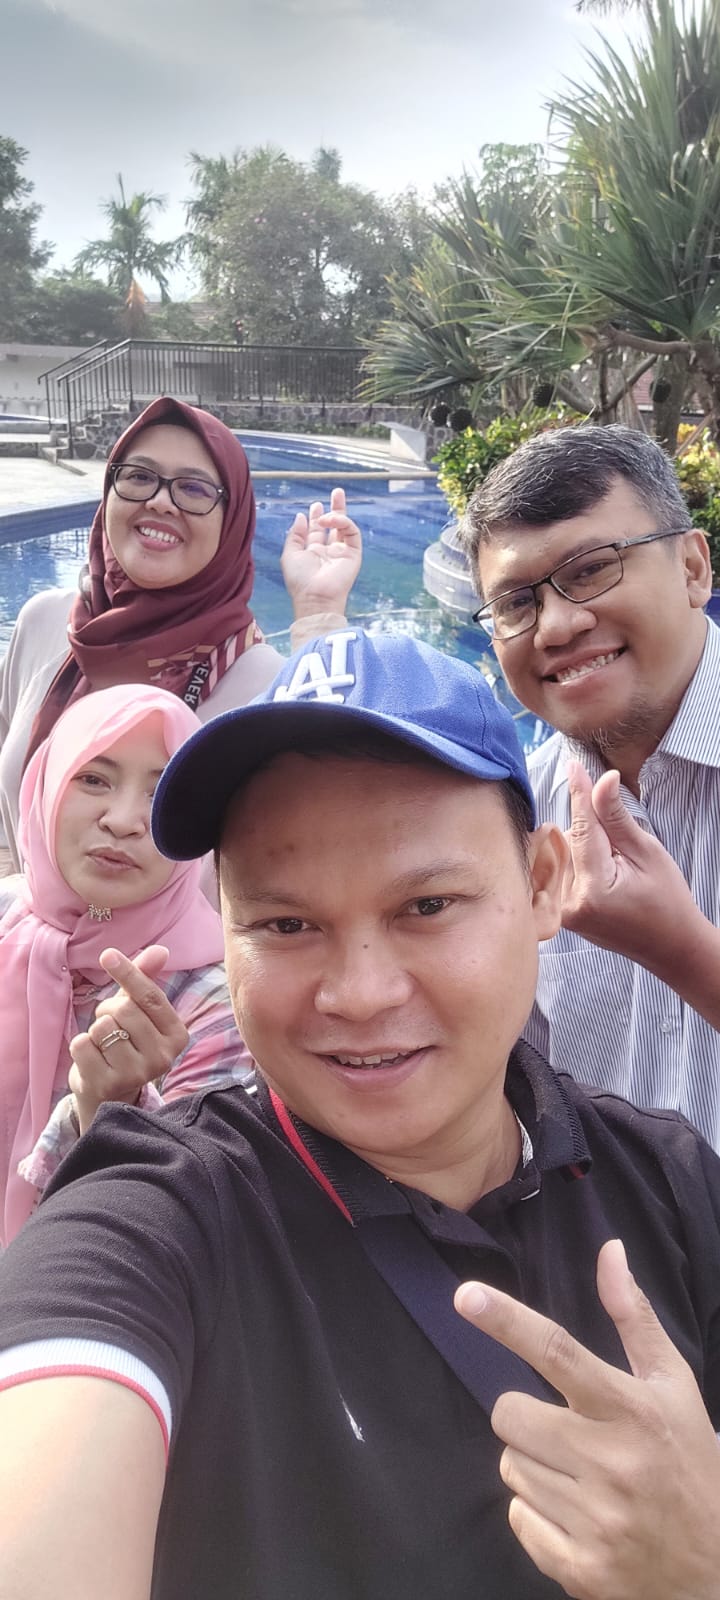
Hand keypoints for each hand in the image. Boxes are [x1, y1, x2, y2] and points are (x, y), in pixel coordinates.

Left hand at [68, 946, 188, 1134]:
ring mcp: (136, 1074)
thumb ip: (146, 979)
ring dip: (95, 1029)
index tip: (107, 954)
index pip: (150, 997)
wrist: (109, 1093)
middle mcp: (163, 1058)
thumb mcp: (138, 1011)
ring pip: (102, 1027)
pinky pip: (82, 1044)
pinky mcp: (108, 1085)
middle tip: (111, 1025)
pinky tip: (92, 1059)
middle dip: (108, 1010)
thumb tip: (161, 950)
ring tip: (103, 1043)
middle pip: (123, 1010)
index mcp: (177, 1036)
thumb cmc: (126, 1043)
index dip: (128, 972)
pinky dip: (81, 1046)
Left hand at [281, 487, 361, 617]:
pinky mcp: (353, 554)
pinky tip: (331, 520)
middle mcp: (328, 552)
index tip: (315, 506)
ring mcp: (342, 553)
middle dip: (335, 508)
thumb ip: (295, 534)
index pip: (317, 530)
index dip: (316, 516)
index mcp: (313, 553)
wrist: (315, 597)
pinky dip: (343, 522)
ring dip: (338, 513)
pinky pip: (352, 533)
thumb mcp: (290, 554)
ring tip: (326, 512)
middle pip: (334, 525)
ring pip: (345, 527)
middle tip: (337, 491)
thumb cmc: (299, 580)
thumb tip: (300, 516)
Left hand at [455, 1239, 719, 1598]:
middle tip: (566, 1431)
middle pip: (509, 1414)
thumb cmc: (690, 1462)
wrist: (717, 1569)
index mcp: (634, 1410)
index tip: (466, 1296)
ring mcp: (595, 1519)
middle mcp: (613, 1462)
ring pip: (510, 1467)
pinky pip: (517, 1518)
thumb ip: (633, 1317)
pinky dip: (538, 1516)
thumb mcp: (672, 1386)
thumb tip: (610, 1251)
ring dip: (535, 1466)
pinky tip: (580, 1516)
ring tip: (583, 1477)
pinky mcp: (579, 1568)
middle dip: (525, 1418)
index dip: (507, 1321)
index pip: (559, 1352)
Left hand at [561, 759, 696, 967]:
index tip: (574, 766)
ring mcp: (560, 912)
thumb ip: (616, 818)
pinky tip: (595, 873)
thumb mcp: (647, 853)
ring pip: (559, 854)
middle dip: (587, 831)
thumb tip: (601, 780)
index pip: (581, 828)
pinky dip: (572, 862)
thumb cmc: (667, 902)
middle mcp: (569, 903)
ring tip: (611, 869)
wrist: (670, 947)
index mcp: (593, 889)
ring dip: (580, 848)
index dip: (580, 795)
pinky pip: (556, 871)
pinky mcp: (558, 914)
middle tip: (619, 851)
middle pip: (565, 839)